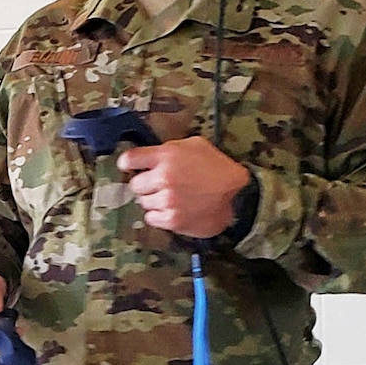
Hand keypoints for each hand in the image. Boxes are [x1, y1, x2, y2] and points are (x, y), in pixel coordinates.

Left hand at [117, 138, 251, 238]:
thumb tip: (151, 155)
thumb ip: (170, 149)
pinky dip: (158, 215)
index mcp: (166, 156)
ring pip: (142, 202)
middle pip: (134, 184)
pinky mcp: (172, 219)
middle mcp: (163, 177)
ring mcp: (167, 200)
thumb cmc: (217, 168)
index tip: (129, 166)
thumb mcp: (195, 145)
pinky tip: (171, 209)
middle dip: (145, 184)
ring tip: (170, 197)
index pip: (130, 159)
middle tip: (158, 184)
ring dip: (153, 200)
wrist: (237, 196)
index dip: (128, 163)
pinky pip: (150, 218)